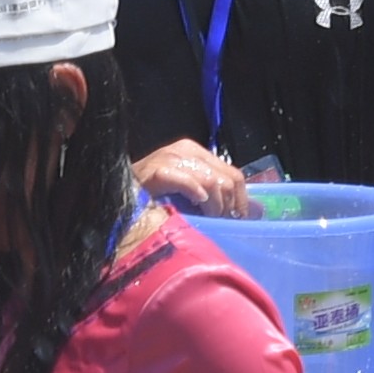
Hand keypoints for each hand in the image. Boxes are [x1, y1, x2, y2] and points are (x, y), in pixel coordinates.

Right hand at [130, 141, 253, 217]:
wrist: (117, 197)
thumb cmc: (151, 199)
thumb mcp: (190, 195)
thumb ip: (220, 198)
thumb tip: (256, 211)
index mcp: (195, 153)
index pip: (233, 173)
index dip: (240, 199)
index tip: (236, 218)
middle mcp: (184, 151)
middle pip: (226, 177)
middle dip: (227, 204)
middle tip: (218, 221)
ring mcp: (169, 158)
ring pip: (211, 180)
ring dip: (213, 205)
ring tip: (205, 218)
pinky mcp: (155, 170)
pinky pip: (186, 180)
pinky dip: (195, 192)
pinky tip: (195, 203)